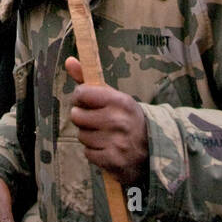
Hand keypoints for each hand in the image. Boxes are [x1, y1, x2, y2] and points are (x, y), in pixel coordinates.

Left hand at [64, 57, 148, 185]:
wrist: (153, 148)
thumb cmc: (126, 117)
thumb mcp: (113, 96)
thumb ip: (88, 80)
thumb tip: (68, 61)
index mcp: (119, 101)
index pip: (82, 93)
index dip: (79, 98)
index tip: (86, 102)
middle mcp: (118, 120)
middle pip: (77, 116)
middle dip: (83, 119)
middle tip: (96, 120)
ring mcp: (116, 142)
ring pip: (81, 136)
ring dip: (89, 137)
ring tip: (104, 135)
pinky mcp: (113, 161)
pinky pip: (87, 153)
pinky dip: (94, 152)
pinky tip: (107, 148)